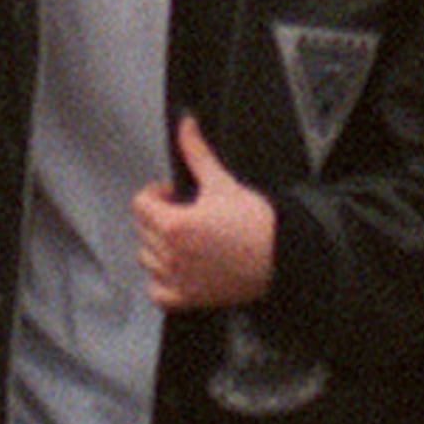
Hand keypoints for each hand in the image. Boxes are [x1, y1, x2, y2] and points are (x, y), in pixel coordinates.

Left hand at [133, 109, 276, 312]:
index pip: (140, 204)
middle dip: (158, 216)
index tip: (174, 193)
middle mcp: (171, 255)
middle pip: (143, 229)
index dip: (156, 193)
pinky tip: (177, 268)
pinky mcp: (190, 298)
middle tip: (183, 210)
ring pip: (146, 259)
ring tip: (181, 237)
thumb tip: (186, 125)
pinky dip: (160, 281)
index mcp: (174, 225)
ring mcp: (179, 280)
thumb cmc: (255, 222)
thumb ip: (197, 153)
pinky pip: (157, 292)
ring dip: (157, 245)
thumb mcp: (221, 182)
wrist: (283, 255)